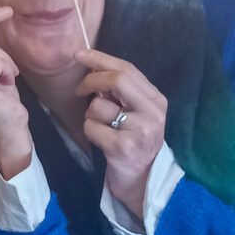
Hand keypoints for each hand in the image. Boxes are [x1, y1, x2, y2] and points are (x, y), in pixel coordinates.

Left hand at [75, 49, 167, 217]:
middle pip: (117, 80)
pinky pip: (91, 127)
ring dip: (90, 115)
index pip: (127, 69)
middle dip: (91, 80)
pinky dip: (89, 132)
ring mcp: (140, 131)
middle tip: (80, 90)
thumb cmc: (132, 141)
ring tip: (102, 127)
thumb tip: (92, 66)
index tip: (79, 54)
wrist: (141, 180)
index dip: (100, 59)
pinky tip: (101, 141)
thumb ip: (120, 92)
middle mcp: (152, 113)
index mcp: (156, 100)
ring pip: (98, 106)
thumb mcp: (134, 113)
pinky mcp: (123, 148)